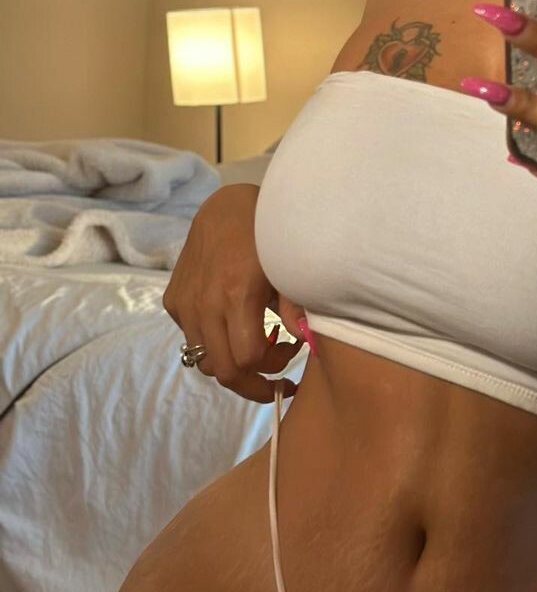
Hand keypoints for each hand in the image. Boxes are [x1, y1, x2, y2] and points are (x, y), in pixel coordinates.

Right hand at [162, 183, 306, 402]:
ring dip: (233, 365)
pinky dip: (215, 344)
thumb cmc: (266, 236)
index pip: (248, 360)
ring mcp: (184, 304)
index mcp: (235, 296)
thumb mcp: (287, 269)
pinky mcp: (174, 300)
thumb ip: (294, 309)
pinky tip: (235, 326)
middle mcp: (204, 304)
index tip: (293, 351)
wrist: (226, 207)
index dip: (274, 367)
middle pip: (224, 371)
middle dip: (253, 384)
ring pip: (204, 361)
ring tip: (258, 348)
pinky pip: (192, 338)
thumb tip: (308, 342)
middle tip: (277, 378)